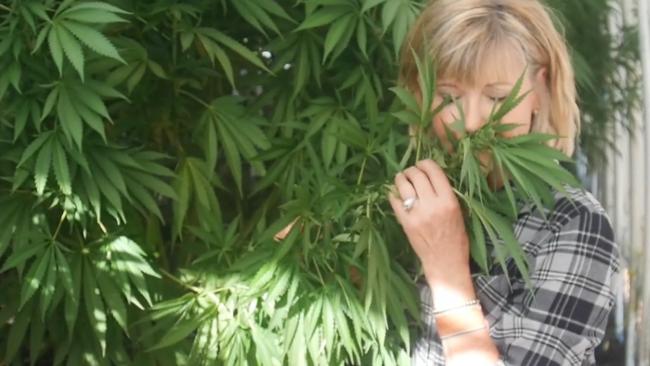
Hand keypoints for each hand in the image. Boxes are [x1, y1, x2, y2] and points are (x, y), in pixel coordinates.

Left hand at [388, 159, 469, 275]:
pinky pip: (394, 201)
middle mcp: (432, 205)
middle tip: (410, 172)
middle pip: (416, 175)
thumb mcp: (459, 212)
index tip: (422, 164)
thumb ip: (446, 194)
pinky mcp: (405, 223)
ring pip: (403, 185)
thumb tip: (431, 176)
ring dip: (401, 178)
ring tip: (402, 179)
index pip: (434, 172)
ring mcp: (417, 214)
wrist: (445, 262)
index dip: (425, 163)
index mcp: (449, 201)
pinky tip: (396, 195)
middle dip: (412, 170)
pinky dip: (394, 194)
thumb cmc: (456, 238)